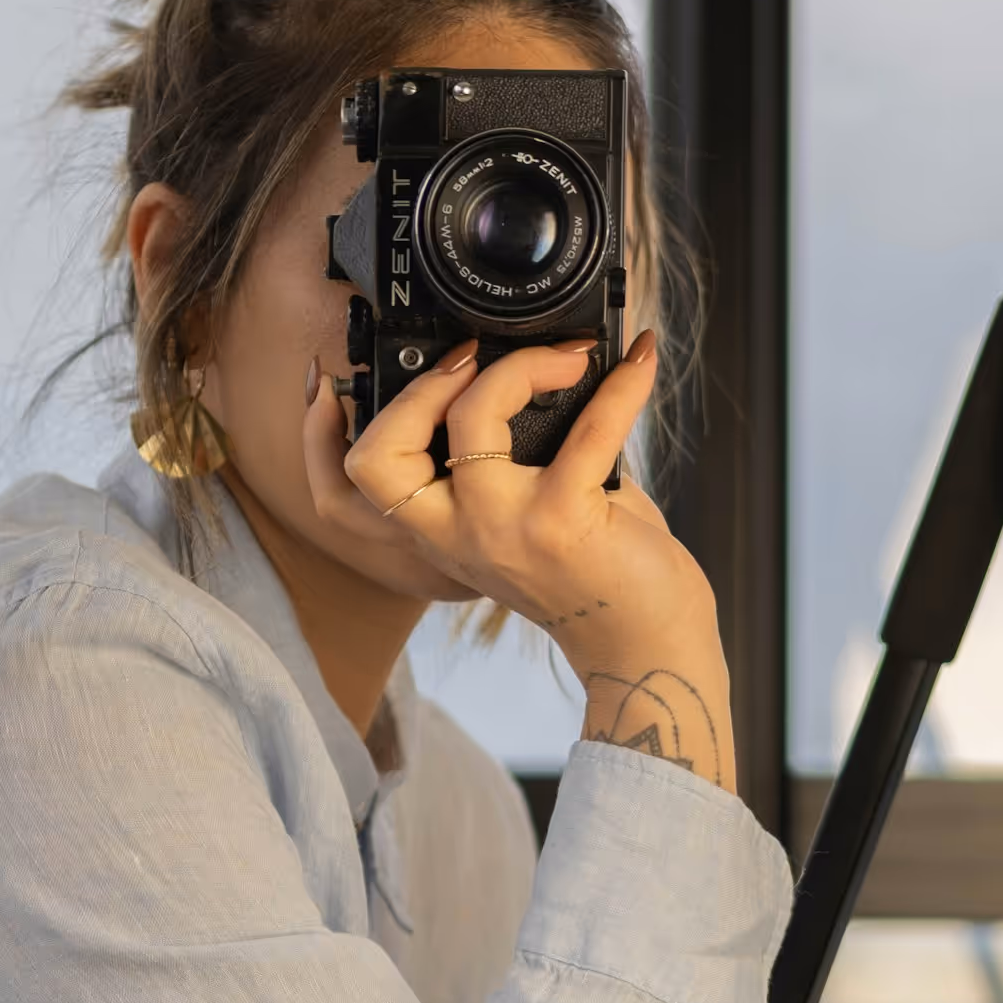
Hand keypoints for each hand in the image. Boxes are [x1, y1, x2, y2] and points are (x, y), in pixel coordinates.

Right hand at [304, 329, 735, 784]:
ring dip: (519, 367)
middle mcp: (458, 534)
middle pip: (381, 454)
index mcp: (441, 531)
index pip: (361, 476)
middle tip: (475, 360)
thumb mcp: (527, 518)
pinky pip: (587, 429)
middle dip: (423, 386)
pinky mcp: (564, 522)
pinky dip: (621, 386)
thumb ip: (512, 460)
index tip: (409, 369)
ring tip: (566, 357)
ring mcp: (506, 528)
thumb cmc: (595, 575)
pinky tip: (640, 362)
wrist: (642, 645)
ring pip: (471, 419)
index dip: (359, 418)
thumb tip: (534, 371)